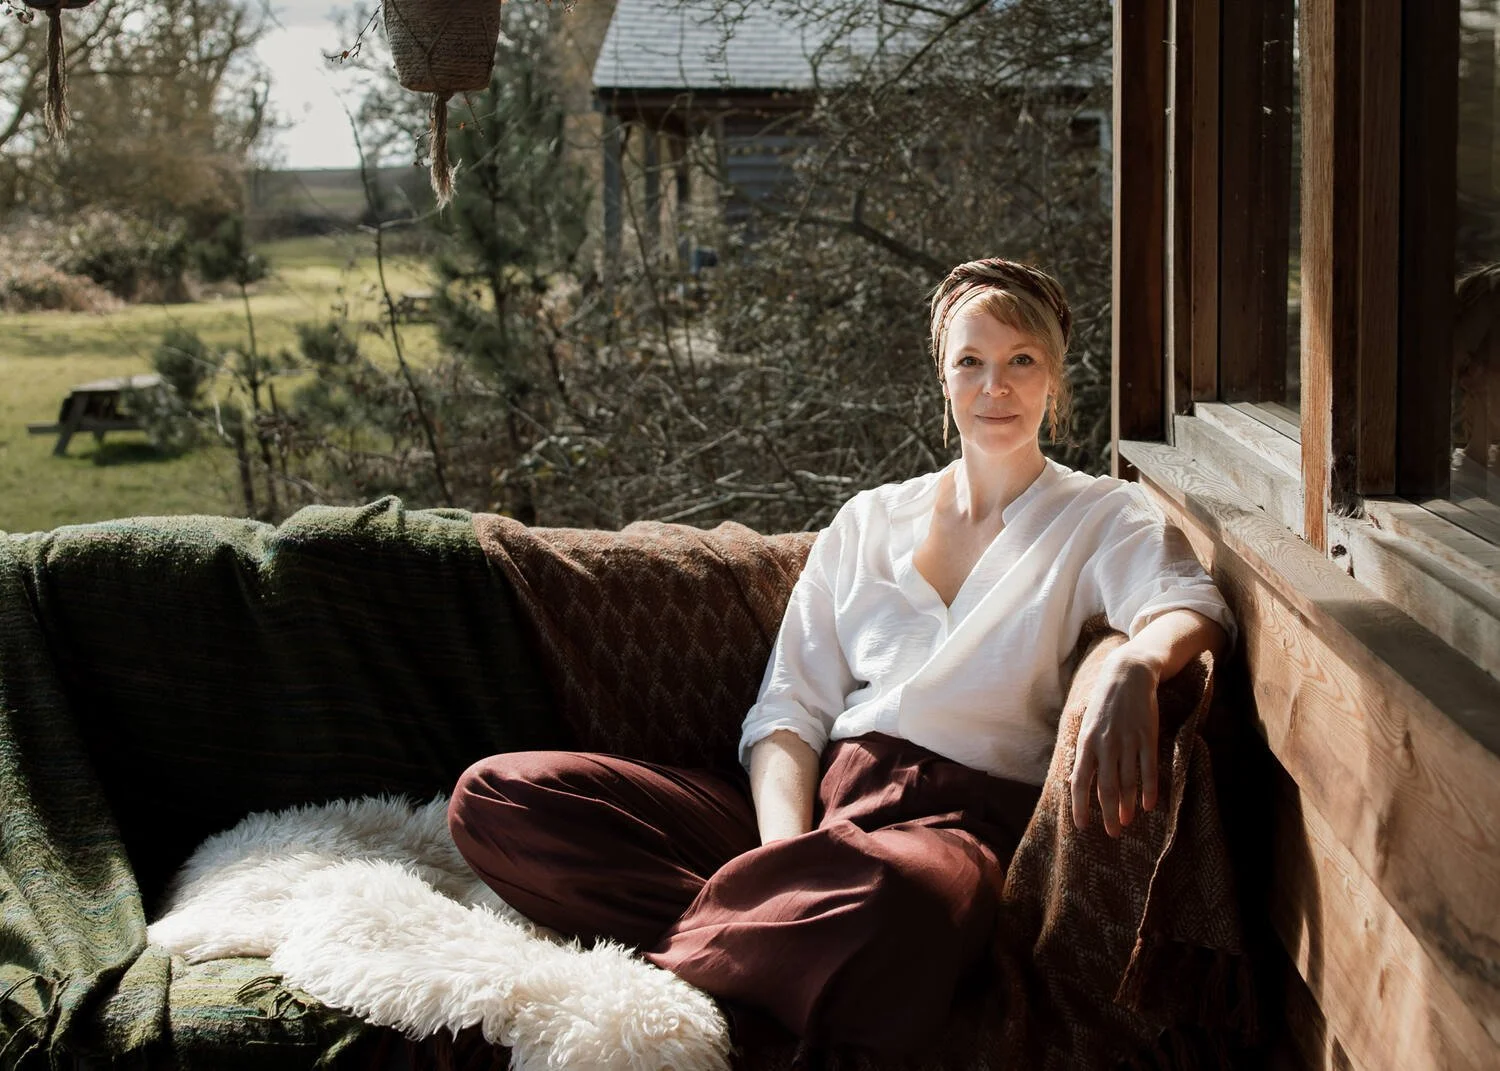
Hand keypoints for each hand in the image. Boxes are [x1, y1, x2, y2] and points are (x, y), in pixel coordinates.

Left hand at [1069, 651, 1159, 836]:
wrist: (1127, 675)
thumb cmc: (1104, 704)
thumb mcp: (1087, 725)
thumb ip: (1084, 752)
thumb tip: (1075, 779)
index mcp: (1086, 742)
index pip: (1079, 781)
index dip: (1080, 806)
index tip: (1082, 826)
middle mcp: (1105, 745)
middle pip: (1105, 787)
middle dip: (1107, 813)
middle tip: (1112, 833)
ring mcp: (1127, 741)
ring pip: (1127, 782)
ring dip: (1127, 805)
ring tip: (1126, 822)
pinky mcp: (1147, 737)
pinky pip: (1148, 769)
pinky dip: (1149, 789)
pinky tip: (1149, 806)